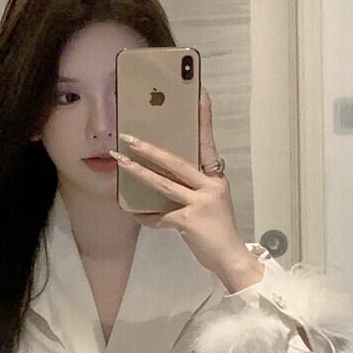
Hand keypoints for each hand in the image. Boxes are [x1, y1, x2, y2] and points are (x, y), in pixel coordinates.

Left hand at [112, 88, 264, 289]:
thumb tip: (167, 177)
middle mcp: (210, 186)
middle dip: (151, 149)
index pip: (208, 143)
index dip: (203, 120)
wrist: (231, 257)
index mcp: (216, 178)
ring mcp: (200, 202)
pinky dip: (147, 218)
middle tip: (130, 136)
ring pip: (164, 183)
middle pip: (177, 161)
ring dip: (139, 172)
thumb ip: (195, 188)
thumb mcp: (213, 202)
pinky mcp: (189, 220)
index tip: (199, 95)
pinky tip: (137, 215)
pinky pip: (161, 216)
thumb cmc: (218, 230)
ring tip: (121, 162)